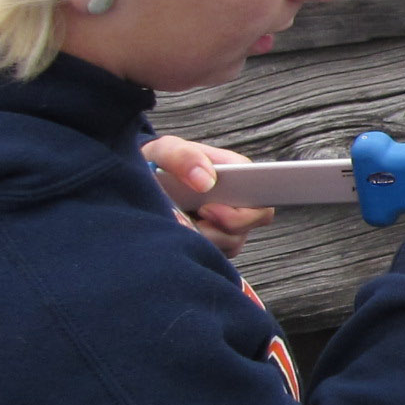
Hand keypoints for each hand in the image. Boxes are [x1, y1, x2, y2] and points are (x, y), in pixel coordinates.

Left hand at [144, 134, 273, 259]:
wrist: (143, 179)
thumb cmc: (159, 161)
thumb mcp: (165, 150)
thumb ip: (184, 157)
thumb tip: (206, 181)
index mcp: (238, 176)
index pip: (261, 201)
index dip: (242, 214)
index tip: (207, 209)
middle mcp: (238, 203)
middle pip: (245, 229)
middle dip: (217, 231)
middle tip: (190, 218)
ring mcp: (226, 225)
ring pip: (229, 245)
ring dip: (201, 238)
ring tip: (176, 221)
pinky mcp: (212, 242)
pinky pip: (212, 254)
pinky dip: (194, 248)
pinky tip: (177, 232)